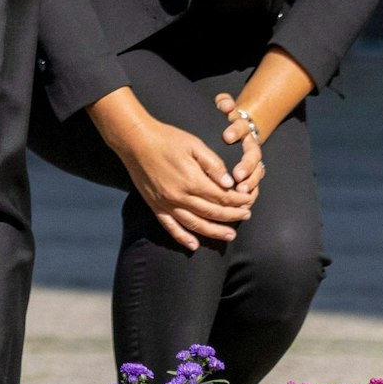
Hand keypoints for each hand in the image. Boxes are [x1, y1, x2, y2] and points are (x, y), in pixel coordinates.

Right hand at [88, 86, 255, 250]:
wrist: (134, 140)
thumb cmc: (166, 138)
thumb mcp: (194, 145)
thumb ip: (213, 164)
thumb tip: (230, 183)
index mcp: (192, 180)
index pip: (222, 197)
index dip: (238, 201)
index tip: (248, 201)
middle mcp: (180, 196)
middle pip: (212, 213)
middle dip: (232, 216)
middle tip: (246, 216)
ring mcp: (166, 203)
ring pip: (195, 225)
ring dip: (214, 232)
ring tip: (229, 235)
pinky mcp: (155, 205)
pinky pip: (170, 226)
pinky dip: (182, 238)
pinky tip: (194, 245)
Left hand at [216, 92, 267, 196]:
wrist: (243, 127)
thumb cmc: (227, 118)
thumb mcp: (225, 107)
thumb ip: (225, 103)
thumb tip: (225, 103)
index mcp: (245, 129)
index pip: (243, 129)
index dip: (236, 131)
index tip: (227, 136)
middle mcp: (252, 147)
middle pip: (254, 157)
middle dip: (247, 167)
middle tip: (238, 175)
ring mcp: (254, 162)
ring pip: (257, 174)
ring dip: (250, 183)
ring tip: (241, 192)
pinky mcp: (251, 175)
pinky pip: (254, 186)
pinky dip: (250, 195)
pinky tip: (242, 203)